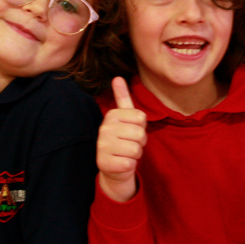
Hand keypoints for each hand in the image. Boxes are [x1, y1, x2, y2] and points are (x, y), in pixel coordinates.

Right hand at [96, 77, 146, 202]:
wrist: (113, 167)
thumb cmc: (123, 140)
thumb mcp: (125, 118)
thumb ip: (123, 98)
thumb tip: (117, 77)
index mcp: (111, 115)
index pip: (141, 118)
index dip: (142, 127)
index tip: (132, 132)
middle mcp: (104, 129)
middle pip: (140, 134)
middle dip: (140, 142)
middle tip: (129, 144)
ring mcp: (102, 146)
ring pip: (136, 149)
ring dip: (135, 154)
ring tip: (125, 153)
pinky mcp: (104, 163)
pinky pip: (130, 163)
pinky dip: (130, 165)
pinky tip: (121, 163)